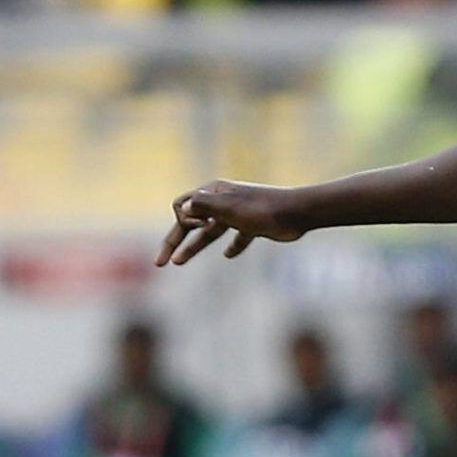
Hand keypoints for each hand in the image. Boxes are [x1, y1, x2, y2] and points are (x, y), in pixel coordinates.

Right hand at [158, 179, 304, 264]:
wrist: (296, 212)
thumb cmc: (261, 209)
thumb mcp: (228, 207)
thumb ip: (203, 206)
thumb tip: (181, 209)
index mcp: (213, 193)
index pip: (182, 206)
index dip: (184, 221)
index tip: (203, 226)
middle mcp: (221, 203)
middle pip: (190, 223)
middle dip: (174, 242)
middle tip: (160, 262)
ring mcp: (236, 215)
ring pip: (209, 233)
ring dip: (193, 247)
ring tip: (178, 262)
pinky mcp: (252, 226)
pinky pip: (236, 237)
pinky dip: (232, 246)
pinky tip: (228, 255)